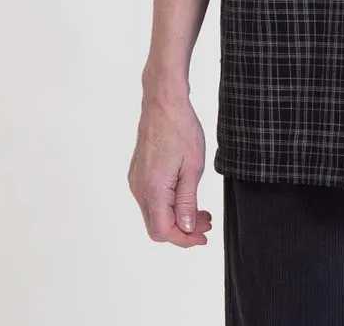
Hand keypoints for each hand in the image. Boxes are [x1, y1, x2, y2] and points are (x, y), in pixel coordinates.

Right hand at [128, 93, 213, 246]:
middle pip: (157, 227)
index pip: (164, 231)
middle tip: (207, 223)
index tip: (203, 236)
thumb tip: (187, 228)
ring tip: (201, 211)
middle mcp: (139, 188)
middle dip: (183, 230)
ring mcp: (136, 181)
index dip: (185, 239)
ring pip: (154, 214)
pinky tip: (185, 197)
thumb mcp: (193, 167)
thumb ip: (188, 201)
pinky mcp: (138, 173)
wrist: (163, 103)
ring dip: (176, 218)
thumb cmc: (180, 128)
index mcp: (153, 189)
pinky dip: (168, 205)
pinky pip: (151, 200)